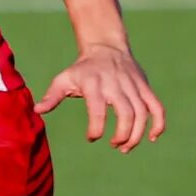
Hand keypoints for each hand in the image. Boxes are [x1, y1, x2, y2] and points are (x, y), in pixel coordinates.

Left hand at [36, 42, 164, 152]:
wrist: (106, 48)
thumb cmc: (82, 69)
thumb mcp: (63, 79)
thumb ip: (52, 96)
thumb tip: (37, 111)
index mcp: (95, 84)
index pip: (98, 109)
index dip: (96, 127)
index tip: (92, 138)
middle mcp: (116, 85)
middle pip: (126, 113)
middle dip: (122, 134)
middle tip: (115, 146)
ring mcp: (134, 86)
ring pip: (143, 112)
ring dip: (137, 133)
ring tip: (126, 147)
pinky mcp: (145, 87)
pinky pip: (157, 106)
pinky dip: (158, 123)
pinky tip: (151, 138)